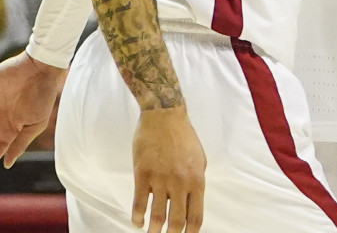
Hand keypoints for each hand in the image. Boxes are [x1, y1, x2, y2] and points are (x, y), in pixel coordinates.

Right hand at [132, 107, 205, 232]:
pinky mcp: (143, 174)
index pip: (196, 215)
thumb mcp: (199, 159)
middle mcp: (180, 182)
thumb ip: (196, 181)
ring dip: (154, 230)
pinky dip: (137, 217)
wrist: (164, 115)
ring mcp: (161, 179)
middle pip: (176, 221)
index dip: (191, 232)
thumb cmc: (183, 136)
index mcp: (197, 179)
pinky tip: (137, 222)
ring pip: (157, 215)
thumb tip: (191, 202)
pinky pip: (139, 202)